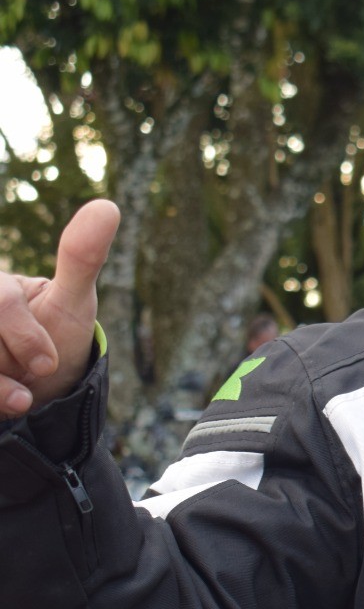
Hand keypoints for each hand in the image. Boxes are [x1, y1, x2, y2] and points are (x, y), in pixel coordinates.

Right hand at [0, 200, 118, 417]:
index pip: (0, 300)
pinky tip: (15, 402)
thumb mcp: (73, 301)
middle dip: (12, 362)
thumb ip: (81, 258)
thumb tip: (108, 206)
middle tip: (37, 373)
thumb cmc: (57, 337)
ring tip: (22, 395)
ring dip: (0, 386)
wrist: (44, 390)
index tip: (47, 364)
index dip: (23, 335)